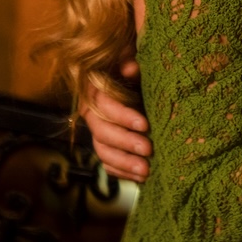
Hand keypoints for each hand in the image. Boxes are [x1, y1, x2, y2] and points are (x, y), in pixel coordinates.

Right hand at [84, 60, 151, 180]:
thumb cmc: (132, 72)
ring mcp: (98, 134)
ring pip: (104, 152)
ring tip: (146, 171)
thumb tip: (131, 67)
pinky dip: (122, 173)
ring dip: (125, 163)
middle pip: (103, 133)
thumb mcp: (131, 64)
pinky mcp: (106, 148)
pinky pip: (108, 165)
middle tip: (149, 150)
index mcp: (95, 92)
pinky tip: (141, 178)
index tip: (145, 125)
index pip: (105, 106)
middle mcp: (92, 115)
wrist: (132, 84)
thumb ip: (129, 64)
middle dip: (126, 143)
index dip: (123, 116)